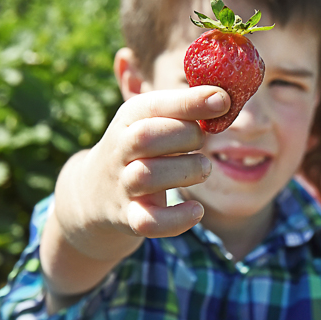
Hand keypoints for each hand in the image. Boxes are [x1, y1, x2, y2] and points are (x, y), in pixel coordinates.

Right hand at [47, 86, 229, 263]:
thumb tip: (225, 98)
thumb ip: (185, 108)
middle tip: (203, 140)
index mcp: (130, 118)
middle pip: (146, 137)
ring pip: (147, 176)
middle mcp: (121, 149)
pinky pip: (149, 222)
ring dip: (186, 170)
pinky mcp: (129, 217)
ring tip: (203, 168)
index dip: (190, 102)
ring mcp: (123, 185)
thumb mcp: (154, 120)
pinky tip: (197, 211)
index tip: (223, 100)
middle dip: (185, 135)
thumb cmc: (143, 148)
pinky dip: (177, 219)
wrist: (95, 192)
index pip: (155, 104)